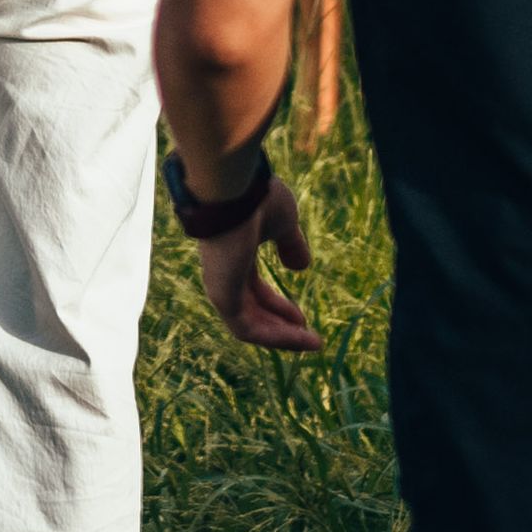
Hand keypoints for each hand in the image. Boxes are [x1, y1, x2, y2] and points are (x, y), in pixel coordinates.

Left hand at [181, 145, 322, 354]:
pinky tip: (300, 338)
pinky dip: (275, 337)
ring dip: (282, 337)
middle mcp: (225, 274)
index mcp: (235, 255)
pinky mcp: (222, 296)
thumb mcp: (283, 223)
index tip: (302, 318)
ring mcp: (220, 286)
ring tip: (311, 343)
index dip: (279, 307)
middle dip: (281, 326)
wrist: (234, 188)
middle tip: (308, 338)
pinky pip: (248, 329)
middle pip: (252, 311)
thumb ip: (291, 245)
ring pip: (250, 325)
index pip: (254, 291)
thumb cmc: (257, 198)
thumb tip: (301, 267)